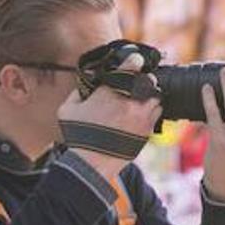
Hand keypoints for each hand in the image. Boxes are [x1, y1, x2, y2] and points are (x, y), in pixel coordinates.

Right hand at [59, 52, 162, 177]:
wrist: (92, 164)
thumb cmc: (78, 137)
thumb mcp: (68, 110)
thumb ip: (78, 92)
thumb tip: (85, 85)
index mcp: (111, 92)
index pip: (130, 66)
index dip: (134, 60)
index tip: (135, 60)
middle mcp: (130, 101)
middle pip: (149, 81)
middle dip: (144, 80)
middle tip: (136, 84)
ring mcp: (141, 116)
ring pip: (156, 98)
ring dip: (149, 96)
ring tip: (141, 99)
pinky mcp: (147, 131)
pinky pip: (157, 115)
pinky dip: (151, 112)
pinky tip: (142, 114)